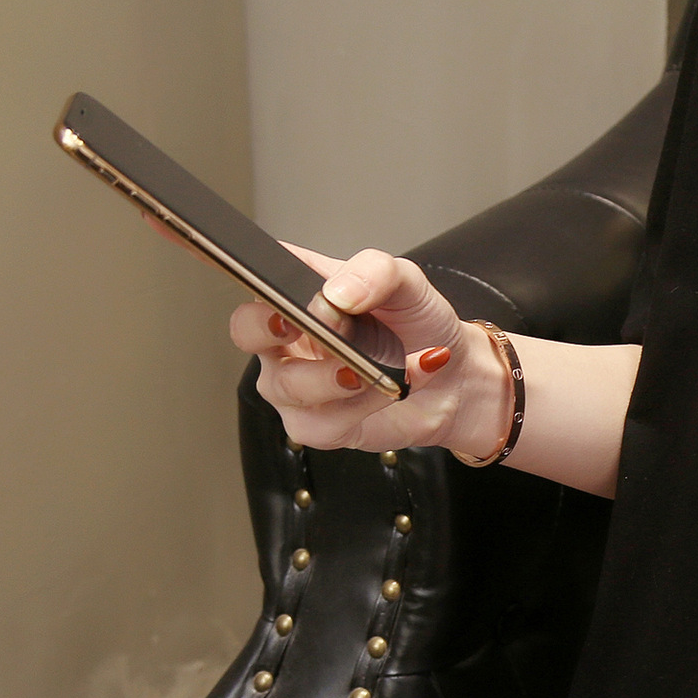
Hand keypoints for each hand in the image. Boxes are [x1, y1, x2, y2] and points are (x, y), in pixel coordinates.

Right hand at [224, 241, 509, 457]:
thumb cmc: (419, 326)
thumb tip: (336, 294)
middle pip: (246, 329)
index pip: (254, 276)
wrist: (452, 378)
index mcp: (297, 294)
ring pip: (288, 383)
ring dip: (335, 376)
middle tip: (298, 324)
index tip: (264, 282)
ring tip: (376, 368)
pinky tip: (392, 387)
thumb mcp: (407, 283)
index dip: (246, 275)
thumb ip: (373, 272)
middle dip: (266, 327)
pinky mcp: (316, 424)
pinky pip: (323, 420)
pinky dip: (364, 403)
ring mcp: (295, 384)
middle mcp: (286, 338)